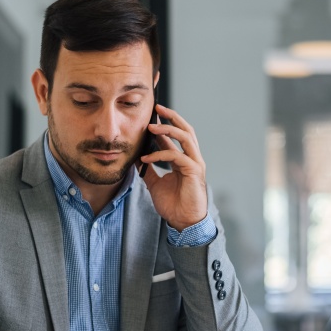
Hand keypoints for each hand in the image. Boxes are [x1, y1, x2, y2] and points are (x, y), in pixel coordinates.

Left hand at [140, 104, 207, 230]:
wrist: (183, 222)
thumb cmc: (173, 205)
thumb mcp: (155, 184)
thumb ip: (148, 170)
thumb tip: (136, 159)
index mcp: (183, 159)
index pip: (175, 136)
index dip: (164, 124)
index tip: (150, 116)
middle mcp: (192, 158)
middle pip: (186, 130)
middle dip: (171, 117)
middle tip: (157, 108)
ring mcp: (194, 163)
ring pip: (186, 137)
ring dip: (168, 129)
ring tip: (151, 126)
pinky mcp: (194, 171)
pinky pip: (177, 156)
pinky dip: (160, 154)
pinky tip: (146, 158)